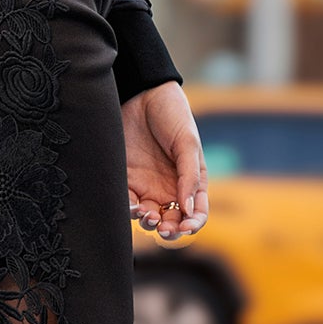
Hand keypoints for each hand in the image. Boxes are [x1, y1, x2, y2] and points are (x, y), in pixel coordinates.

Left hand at [123, 80, 206, 243]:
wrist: (142, 92)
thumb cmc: (172, 114)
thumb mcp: (187, 143)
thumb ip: (189, 177)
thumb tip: (188, 210)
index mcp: (191, 181)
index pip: (196, 212)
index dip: (193, 224)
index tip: (186, 227)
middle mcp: (169, 187)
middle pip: (171, 220)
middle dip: (169, 230)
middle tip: (164, 228)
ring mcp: (147, 184)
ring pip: (149, 216)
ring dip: (149, 223)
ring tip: (149, 216)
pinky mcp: (126, 178)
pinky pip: (128, 201)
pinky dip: (130, 209)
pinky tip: (133, 206)